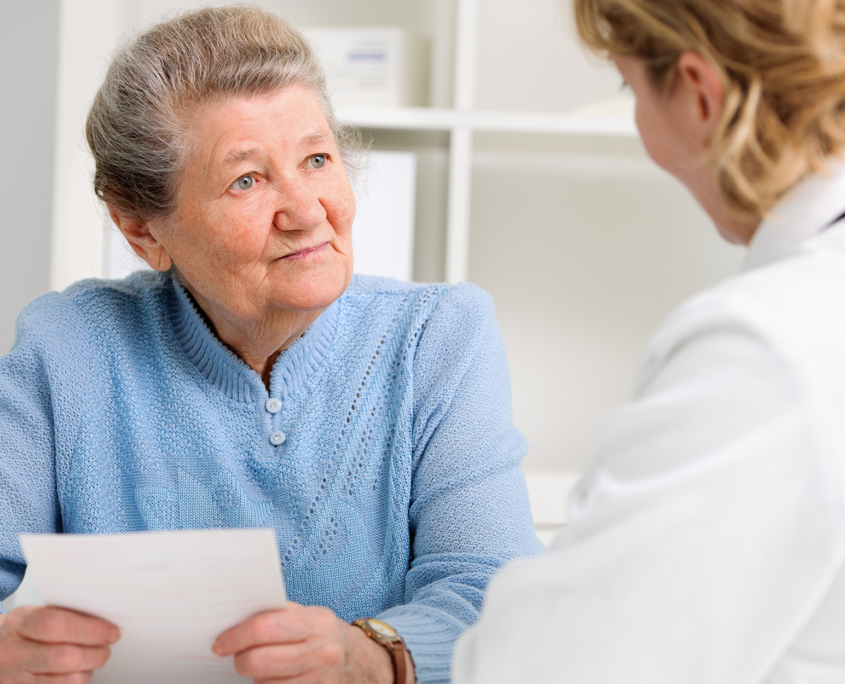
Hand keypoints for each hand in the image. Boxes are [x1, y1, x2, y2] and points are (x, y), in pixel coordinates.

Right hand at [0, 605, 119, 682]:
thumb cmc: (22, 632)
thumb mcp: (34, 614)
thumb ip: (65, 615)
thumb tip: (103, 621)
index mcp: (18, 624)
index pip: (55, 625)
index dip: (89, 629)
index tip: (110, 630)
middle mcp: (14, 654)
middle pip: (63, 658)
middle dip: (95, 653)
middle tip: (106, 647)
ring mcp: (16, 680)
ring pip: (67, 681)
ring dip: (88, 670)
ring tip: (92, 659)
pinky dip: (76, 682)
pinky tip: (78, 672)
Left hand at [212, 602, 412, 683]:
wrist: (362, 664)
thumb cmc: (325, 635)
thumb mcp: (309, 616)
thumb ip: (278, 613)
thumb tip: (235, 616)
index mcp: (317, 623)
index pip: (266, 628)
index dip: (236, 636)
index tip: (220, 642)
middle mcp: (321, 653)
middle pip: (259, 662)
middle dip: (239, 660)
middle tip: (235, 656)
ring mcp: (319, 681)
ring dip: (255, 677)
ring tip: (262, 666)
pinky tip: (274, 679)